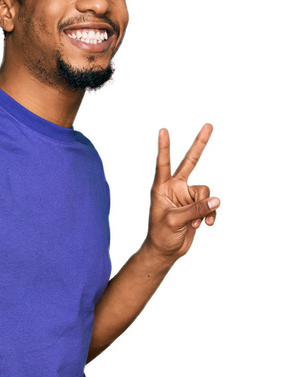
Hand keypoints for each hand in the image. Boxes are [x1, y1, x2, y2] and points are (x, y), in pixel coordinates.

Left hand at [144, 123, 219, 259]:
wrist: (166, 251)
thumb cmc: (161, 235)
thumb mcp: (175, 221)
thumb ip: (195, 209)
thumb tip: (216, 200)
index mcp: (161, 188)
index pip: (163, 164)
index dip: (164, 147)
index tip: (163, 130)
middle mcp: (175, 188)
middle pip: (190, 162)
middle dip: (199, 144)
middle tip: (208, 125)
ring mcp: (186, 196)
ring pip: (205, 192)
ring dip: (204, 208)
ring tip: (195, 223)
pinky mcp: (196, 205)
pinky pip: (210, 204)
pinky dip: (210, 214)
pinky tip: (205, 225)